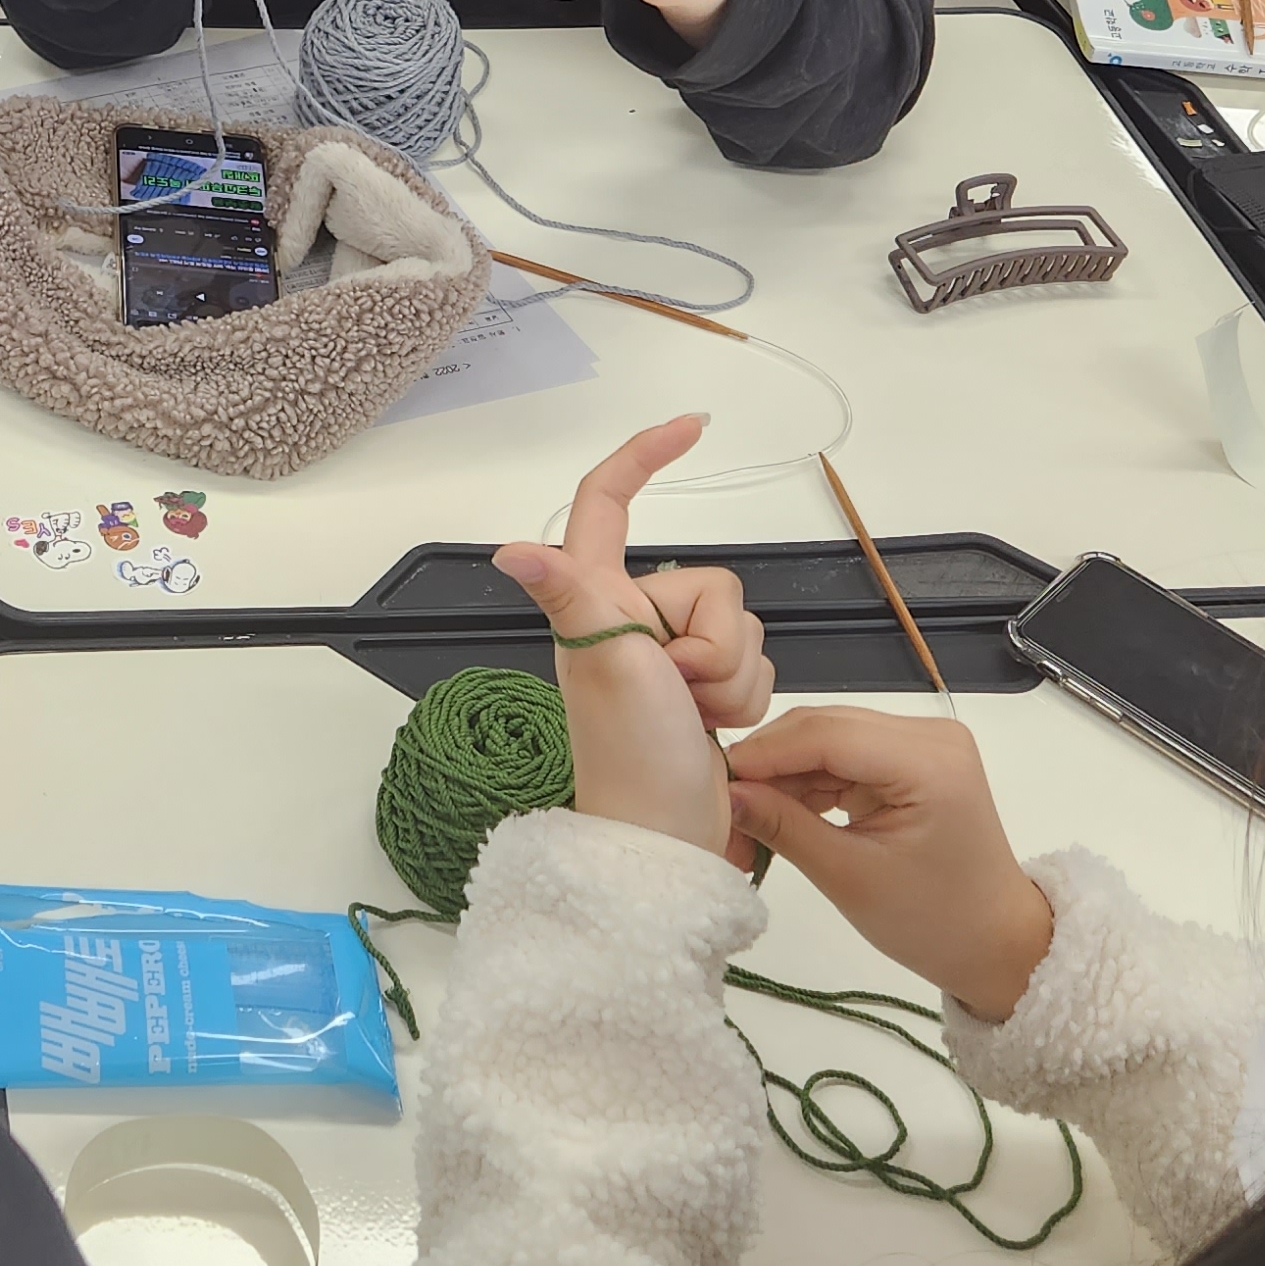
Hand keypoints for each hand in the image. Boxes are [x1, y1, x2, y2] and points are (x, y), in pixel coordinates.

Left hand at [493, 416, 750, 863]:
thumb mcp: (602, 662)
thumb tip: (506, 551)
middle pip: (711, 583)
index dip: (645, 457)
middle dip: (714, 639)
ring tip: (694, 717)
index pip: (608, 502)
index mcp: (594, 598)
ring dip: (732, 678)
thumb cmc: (628, 752)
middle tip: (677, 687)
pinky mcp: (706, 692)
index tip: (692, 427)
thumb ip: (570, 595)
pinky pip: (758, 666)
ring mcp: (670, 659)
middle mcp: (629, 620)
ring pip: (743, 628)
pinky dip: (747, 701)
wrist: (666, 838)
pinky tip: (716, 733)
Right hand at [722, 709, 1054, 1021]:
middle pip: (824, 728)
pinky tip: (777, 814)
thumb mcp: (850, 878)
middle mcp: (930, 733)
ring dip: (782, 777)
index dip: (763, 755)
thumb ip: (784, 826)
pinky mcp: (913, 759)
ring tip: (744, 822)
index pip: (825, 734)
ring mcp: (923, 743)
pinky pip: (845, 756)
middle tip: (721, 811)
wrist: (996, 944)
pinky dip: (808, 784)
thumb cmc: (932, 922)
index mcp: (928, 759)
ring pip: (827, 739)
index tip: (710, 785)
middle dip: (768, 766)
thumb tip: (723, 794)